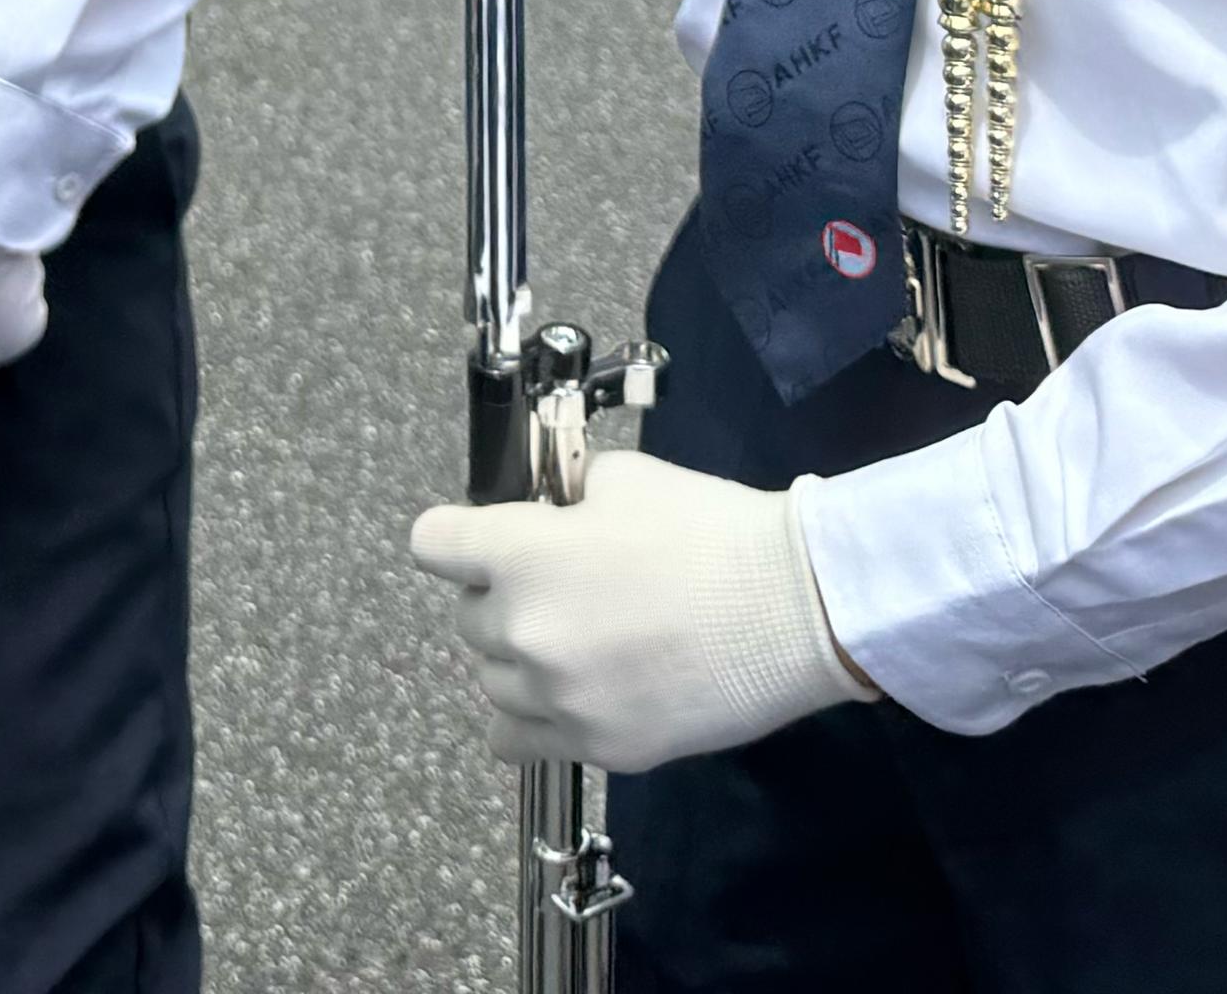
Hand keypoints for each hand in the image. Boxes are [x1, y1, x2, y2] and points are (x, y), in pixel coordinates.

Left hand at [403, 449, 871, 770]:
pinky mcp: (597, 748)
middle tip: (558, 586)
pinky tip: (572, 694)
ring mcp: (557, 699)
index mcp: (519, 554)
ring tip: (577, 642)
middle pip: (466, 619)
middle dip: (502, 597)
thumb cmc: (711, 531)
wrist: (794, 609)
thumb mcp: (626, 478)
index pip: (432, 544)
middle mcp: (522, 632)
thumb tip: (551, 516)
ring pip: (492, 683)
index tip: (478, 541)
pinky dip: (535, 717)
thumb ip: (568, 499)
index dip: (456, 538)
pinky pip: (519, 740)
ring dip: (519, 660)